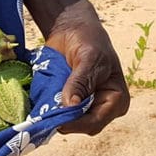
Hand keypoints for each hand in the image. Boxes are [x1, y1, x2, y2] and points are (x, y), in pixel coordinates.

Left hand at [44, 5, 130, 135]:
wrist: (74, 29)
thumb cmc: (89, 40)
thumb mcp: (88, 59)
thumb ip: (80, 83)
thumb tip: (70, 106)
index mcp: (116, 100)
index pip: (96, 121)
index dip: (76, 123)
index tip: (58, 120)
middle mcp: (102, 108)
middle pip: (82, 126)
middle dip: (65, 121)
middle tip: (45, 115)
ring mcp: (85, 106)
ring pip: (69, 122)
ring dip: (54, 116)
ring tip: (42, 107)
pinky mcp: (70, 103)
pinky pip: (59, 113)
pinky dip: (49, 111)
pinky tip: (39, 105)